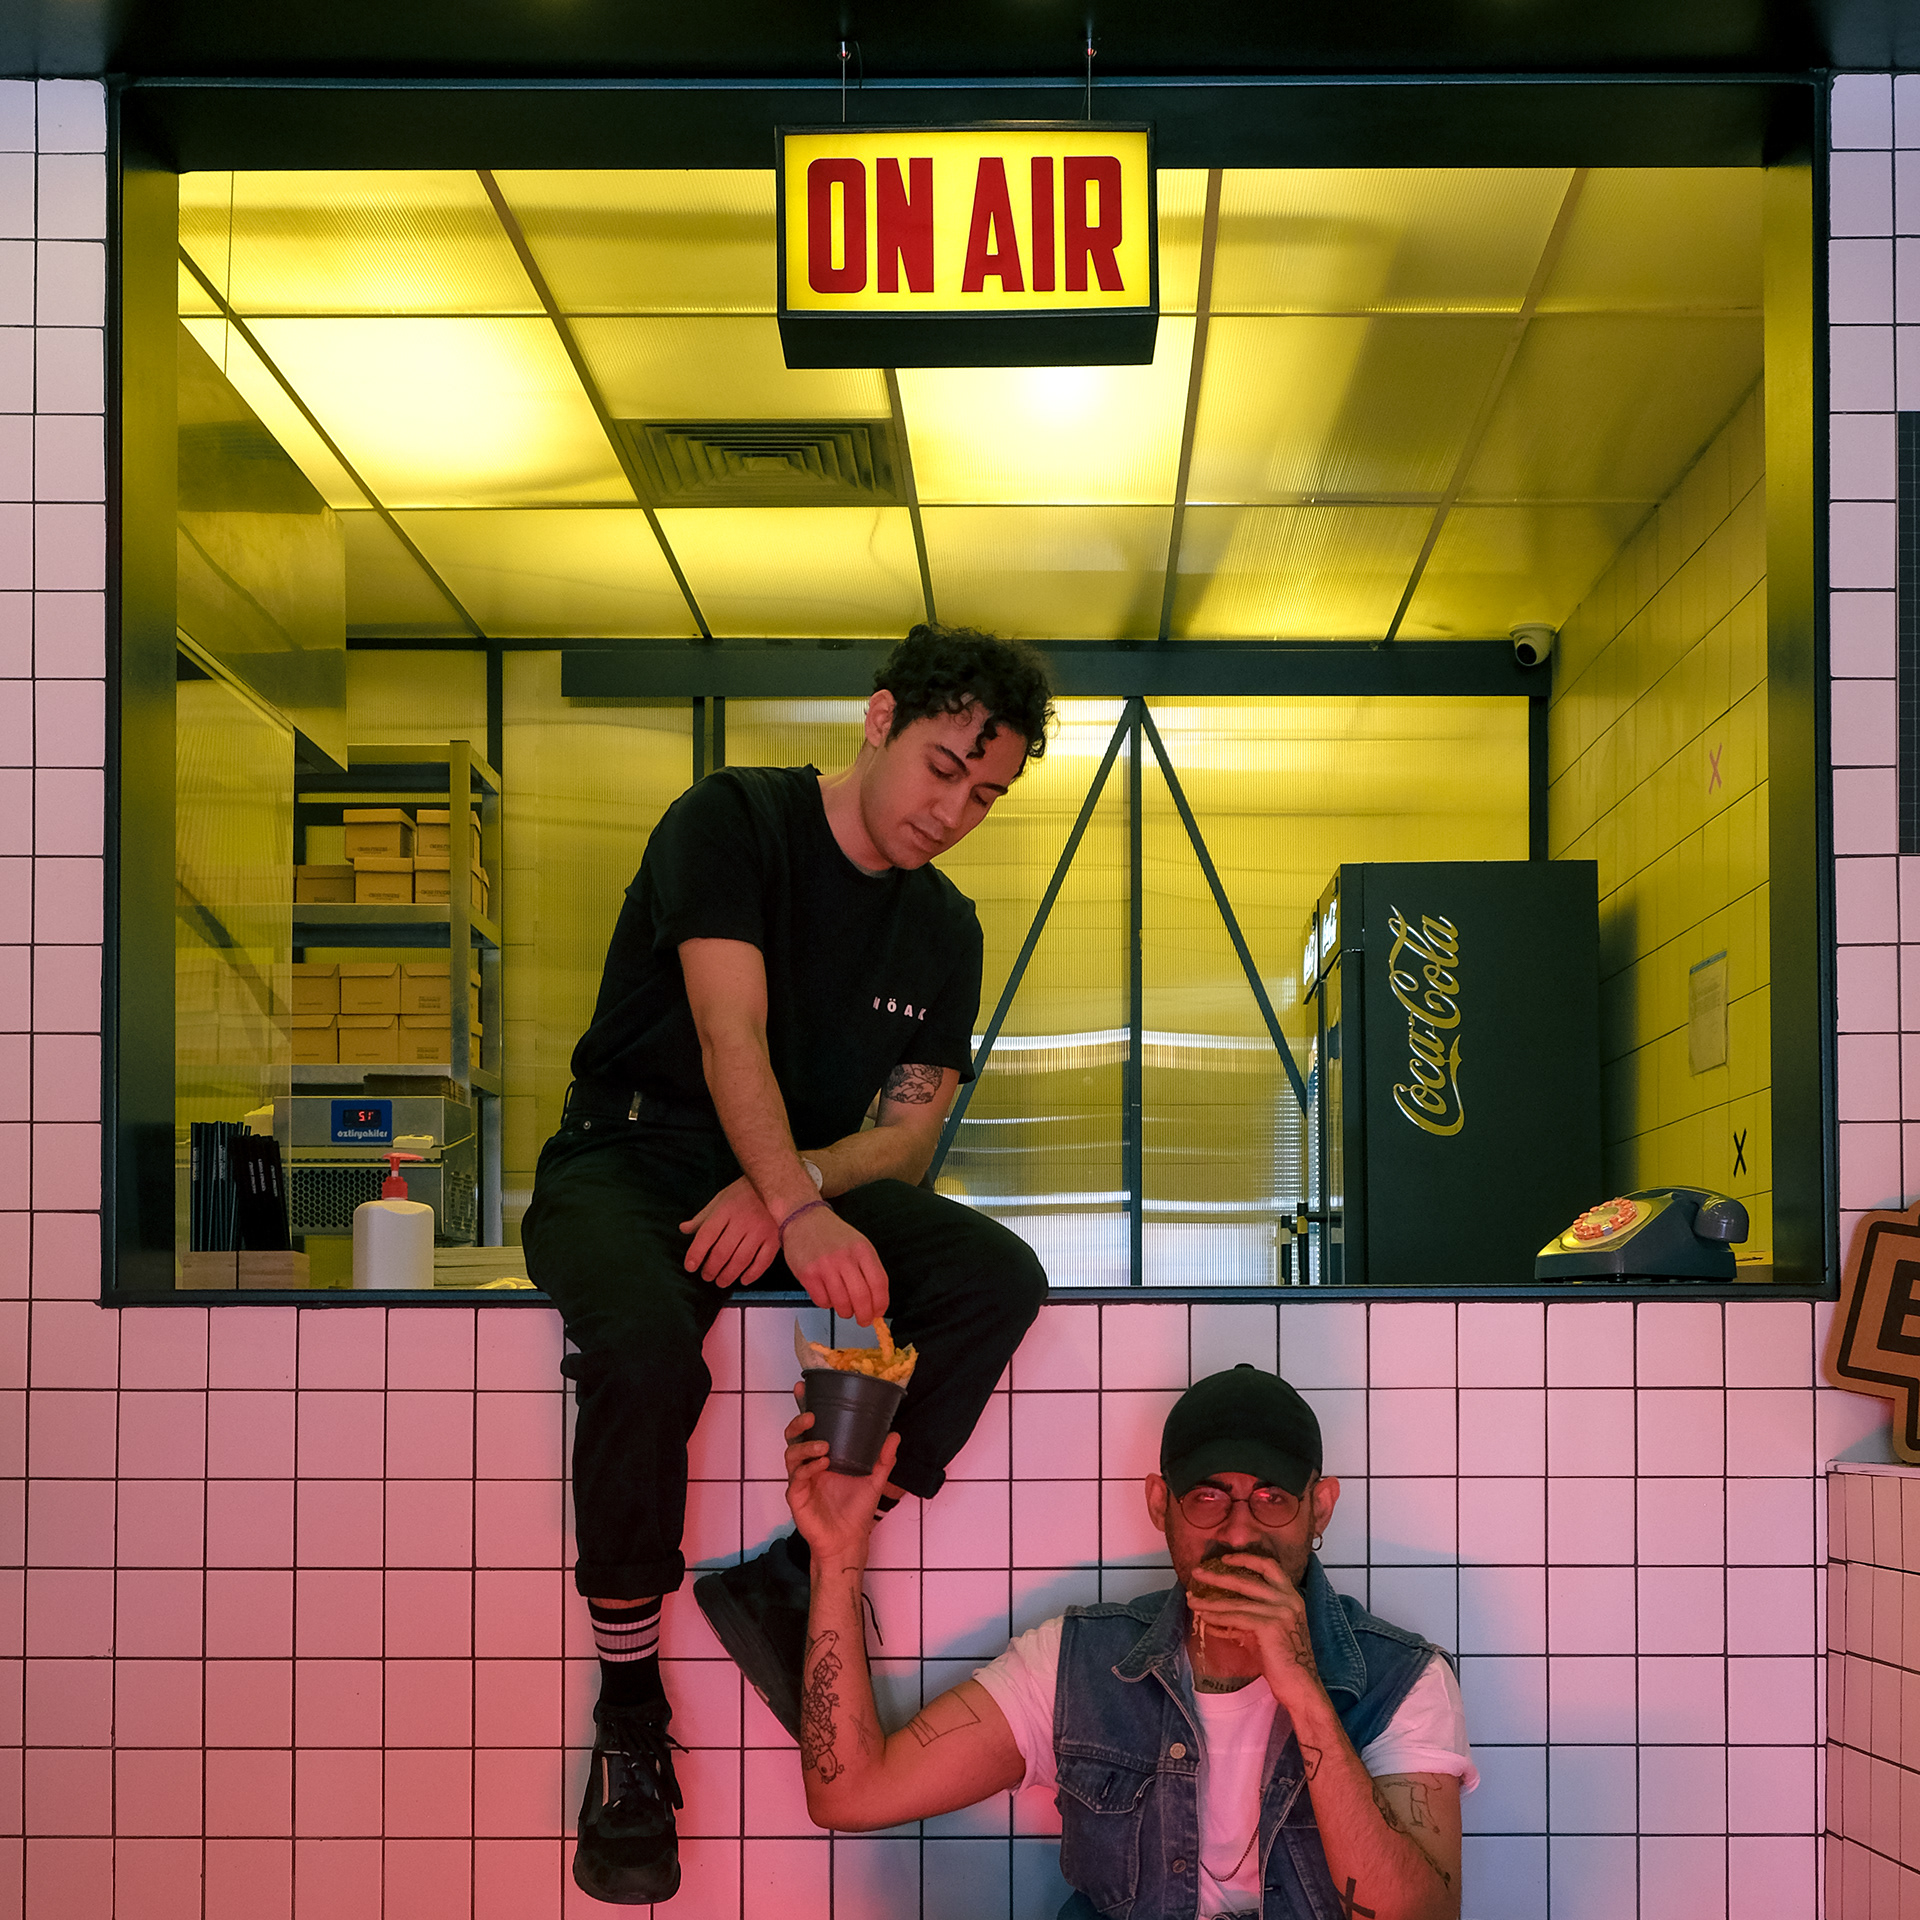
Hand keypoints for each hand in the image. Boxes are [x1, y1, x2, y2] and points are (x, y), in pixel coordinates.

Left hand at [679, 1176, 780, 1287]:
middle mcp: (742, 1221)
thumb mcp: (721, 1199)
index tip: (690, 1266)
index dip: (696, 1253)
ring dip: (728, 1275)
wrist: (778, 1184)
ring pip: (741, 1260)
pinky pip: (762, 1262)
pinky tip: (743, 1279)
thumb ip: (703, 1217)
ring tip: (721, 1281)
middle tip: (706, 1276)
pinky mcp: (775, 1239)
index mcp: (726, 1210)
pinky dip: (752, 1274)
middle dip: (711, 1268)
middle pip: (722, 1251)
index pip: (706, 1234)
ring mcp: (760, 1231)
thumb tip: (683, 1229)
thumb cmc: (745, 1193)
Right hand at [782, 1205, 890, 1324]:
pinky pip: (822, 1301)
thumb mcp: (858, 1244)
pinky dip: (827, 1304)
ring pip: (842, 1303)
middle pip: (862, 1297)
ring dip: (845, 1312)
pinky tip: (827, 1294)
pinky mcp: (808, 1274)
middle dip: (865, 1316)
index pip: (879, 1283)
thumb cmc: (832, 1234)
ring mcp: (825, 1266)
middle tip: (863, 1320)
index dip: (881, 1303)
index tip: (879, 1312)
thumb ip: (868, 1270)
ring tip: (844, 1308)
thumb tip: (876, 1302)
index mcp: (862, 1250)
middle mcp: (845, 1258)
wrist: (803, 1218)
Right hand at [784, 1403, 899, 1565]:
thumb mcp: (874, 1480)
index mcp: (823, 1455)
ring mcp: (801, 1480)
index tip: (802, 1388)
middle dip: (798, 1423)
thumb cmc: (857, 1510)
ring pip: (791, 1454)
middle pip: (793, 1436)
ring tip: (825, 1446)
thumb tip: (895, 1434)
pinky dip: (808, 1468)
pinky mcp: (797, 1497)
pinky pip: (796, 1478)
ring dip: (806, 1446)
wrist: (849, 1540)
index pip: (810, 1428)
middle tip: (812, 1416)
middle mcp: (808, 1464)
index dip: (803, 1407)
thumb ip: (883, 1458)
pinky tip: (821, 1465)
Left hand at [1183, 1554, 1324, 1708]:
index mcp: (1291, 1596)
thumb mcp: (1265, 1631)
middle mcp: (1288, 1599)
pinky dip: (1217, 1617)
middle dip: (1218, 1576)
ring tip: (1192, 1600)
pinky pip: (1235, 1618)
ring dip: (1210, 1601)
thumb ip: (1246, 1618)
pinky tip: (1205, 1618)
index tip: (1225, 1559)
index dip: (1246, 1559)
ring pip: (1236, 1601)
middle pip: (1246, 1579)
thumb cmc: (1284, 1660)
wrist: (1300, 1684)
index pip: (1269, 1566)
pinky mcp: (1269, 1626)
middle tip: (1197, 1573)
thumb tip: (1218, 1615)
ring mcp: (1280, 1611)